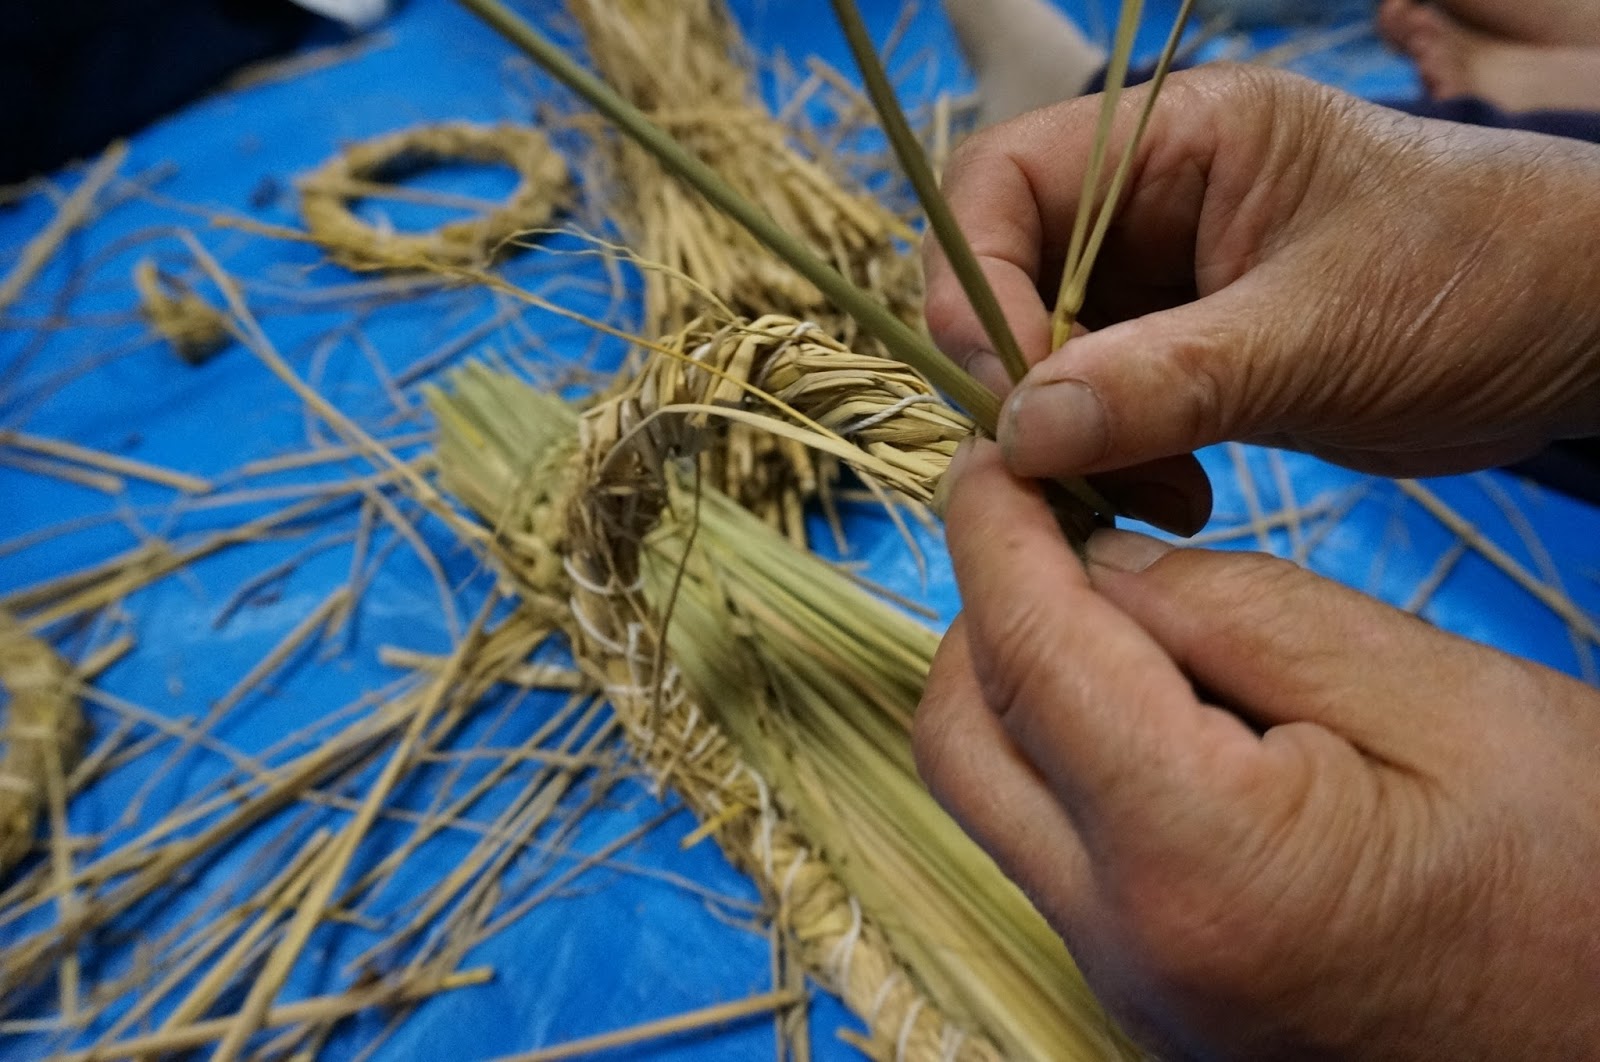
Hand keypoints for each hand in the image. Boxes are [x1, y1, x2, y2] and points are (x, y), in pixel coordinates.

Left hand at [916, 440, 1599, 1057]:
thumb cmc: (1587, 884)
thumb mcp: (1442, 702)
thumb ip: (1244, 615)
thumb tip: (1097, 561)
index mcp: (1202, 862)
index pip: (1029, 656)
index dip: (993, 532)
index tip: (992, 456)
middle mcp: (1128, 942)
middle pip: (963, 736)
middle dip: (989, 611)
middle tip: (1064, 527)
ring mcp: (1129, 984)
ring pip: (992, 794)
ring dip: (1024, 681)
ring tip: (1133, 614)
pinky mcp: (1148, 992)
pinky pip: (1051, 848)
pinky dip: (1067, 754)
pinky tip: (1160, 706)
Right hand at [923, 66, 1599, 495]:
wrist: (1580, 332)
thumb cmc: (1477, 280)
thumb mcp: (1318, 330)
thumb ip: (1163, 379)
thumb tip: (1018, 433)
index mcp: (1176, 139)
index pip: (1002, 184)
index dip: (978, 285)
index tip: (1011, 395)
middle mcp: (1150, 202)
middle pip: (1004, 274)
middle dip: (1017, 377)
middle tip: (1058, 466)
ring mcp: (1165, 282)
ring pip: (1045, 355)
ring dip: (1066, 438)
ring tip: (1144, 496)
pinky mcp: (1186, 355)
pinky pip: (1101, 407)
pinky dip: (1112, 463)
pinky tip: (1174, 497)